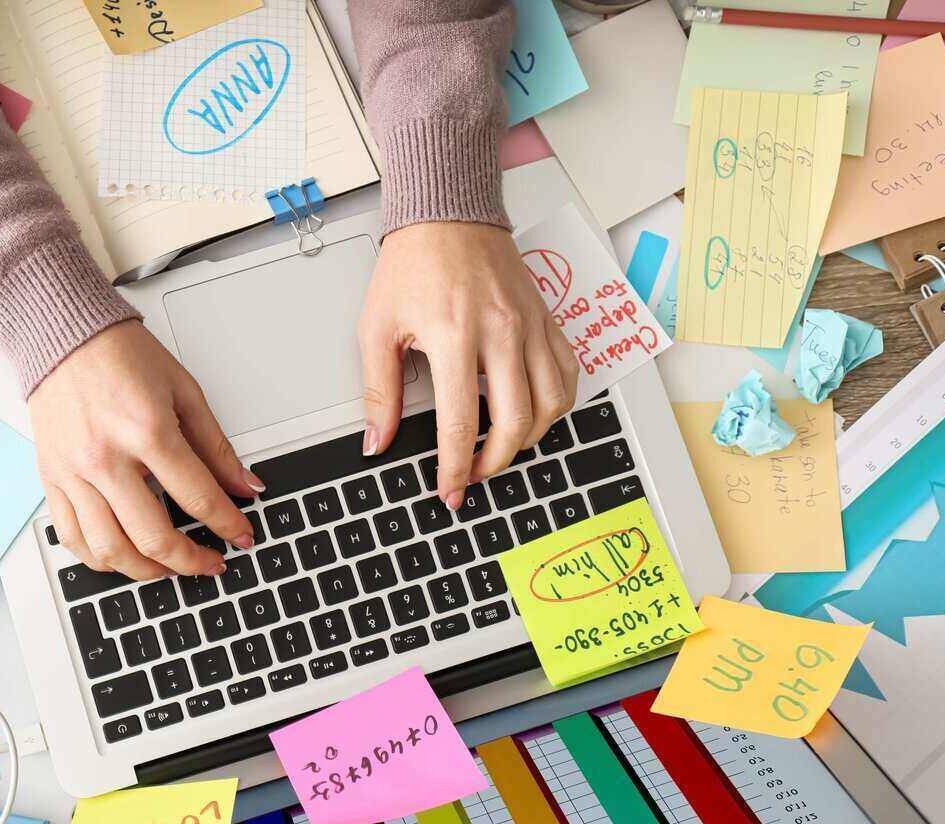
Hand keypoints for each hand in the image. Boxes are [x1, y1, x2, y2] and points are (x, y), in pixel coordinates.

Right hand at [29, 321, 261, 579]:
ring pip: (110, 550)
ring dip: (146, 572)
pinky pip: (71, 537)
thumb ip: (216, 446)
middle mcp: (106, 458)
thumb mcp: (184, 391)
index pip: (197, 497)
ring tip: (168, 568)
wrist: (64, 336)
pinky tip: (121, 557)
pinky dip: (99, 558)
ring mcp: (74, 473)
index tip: (241, 537)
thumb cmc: (120, 355)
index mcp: (146, 431)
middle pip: (153, 537)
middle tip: (209, 564)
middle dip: (191, 562)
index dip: (228, 525)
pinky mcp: (51, 479)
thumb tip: (244, 486)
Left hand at [358, 221, 578, 508]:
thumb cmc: (413, 264)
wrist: (448, 213)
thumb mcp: (377, 327)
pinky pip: (567, 374)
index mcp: (454, 335)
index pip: (462, 422)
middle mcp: (501, 332)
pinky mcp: (547, 319)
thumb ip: (379, 390)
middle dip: (495, 463)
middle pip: (516, 422)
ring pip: (552, 404)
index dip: (455, 467)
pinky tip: (534, 413)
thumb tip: (377, 440)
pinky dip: (556, 404)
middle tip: (473, 475)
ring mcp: (530, 326)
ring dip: (530, 438)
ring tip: (501, 448)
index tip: (449, 489)